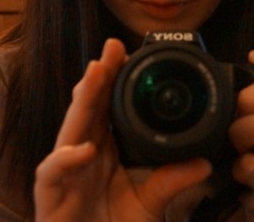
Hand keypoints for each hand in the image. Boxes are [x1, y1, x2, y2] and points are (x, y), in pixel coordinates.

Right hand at [33, 38, 211, 221]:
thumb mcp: (149, 204)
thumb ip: (171, 183)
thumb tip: (204, 162)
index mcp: (101, 150)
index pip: (106, 108)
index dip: (113, 81)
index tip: (126, 55)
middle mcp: (80, 154)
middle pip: (88, 109)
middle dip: (98, 77)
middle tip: (111, 48)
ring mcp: (64, 172)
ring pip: (69, 129)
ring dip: (82, 101)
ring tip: (96, 73)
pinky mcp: (50, 195)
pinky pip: (53, 172)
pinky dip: (66, 159)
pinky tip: (84, 149)